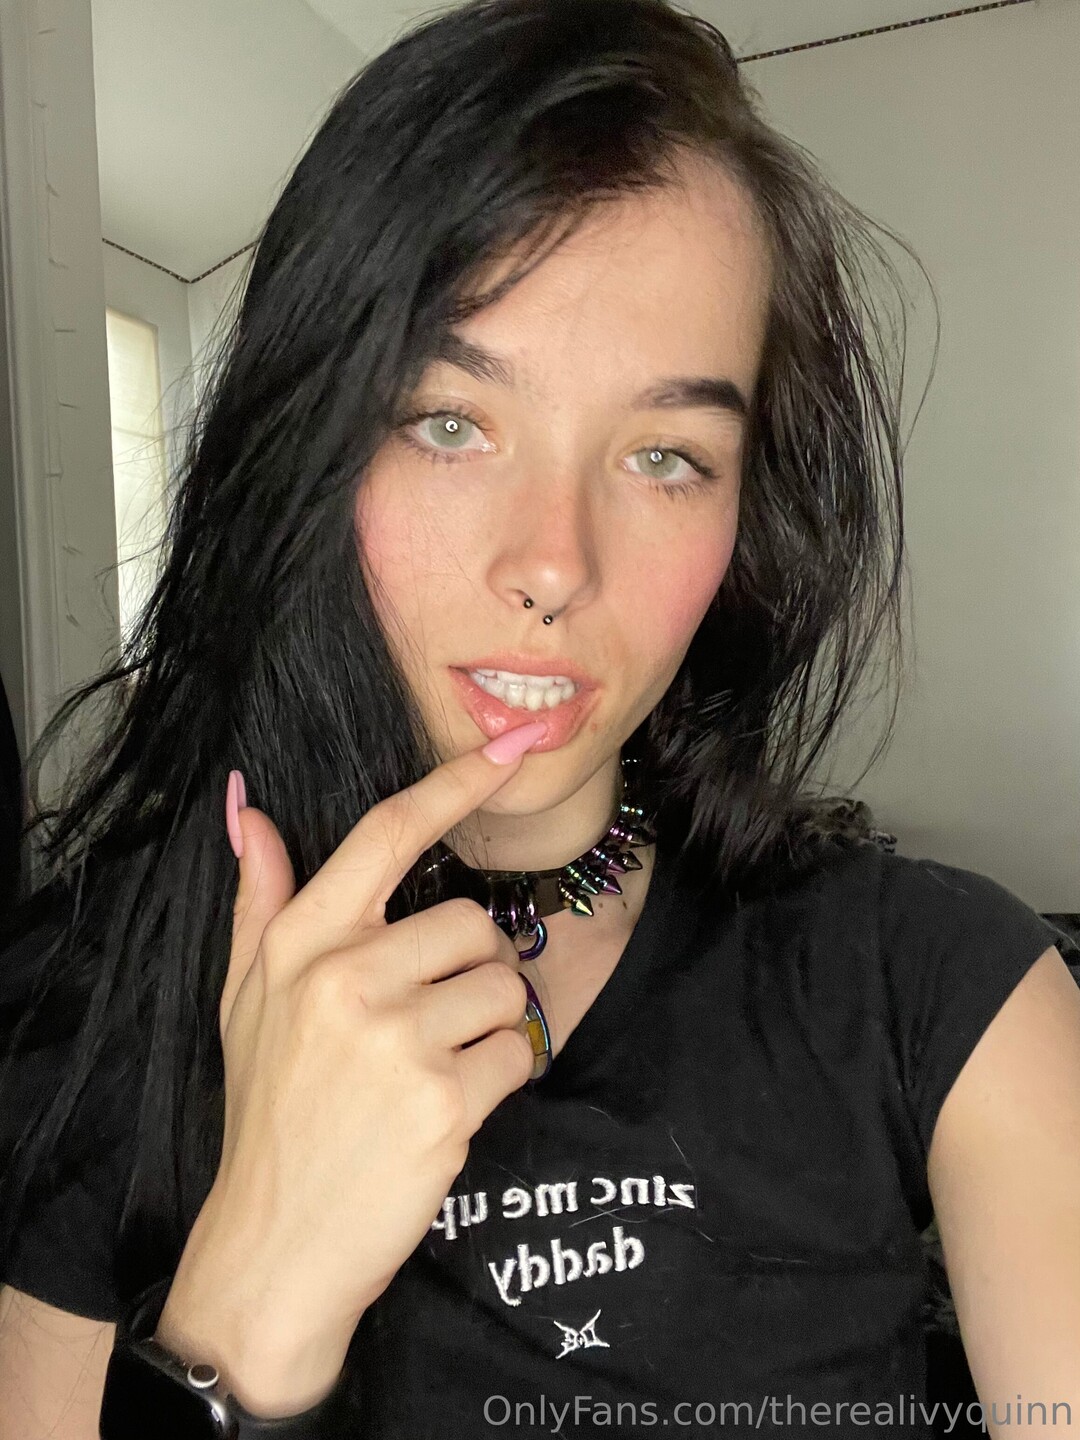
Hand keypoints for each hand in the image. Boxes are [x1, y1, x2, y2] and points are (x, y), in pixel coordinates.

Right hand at [157, 727, 543, 1414]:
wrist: (275, 1244)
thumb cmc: (269, 1112)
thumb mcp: (243, 998)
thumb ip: (259, 899)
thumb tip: (247, 807)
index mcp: (303, 941)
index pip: (388, 833)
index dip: (456, 781)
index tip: (513, 745)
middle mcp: (347, 976)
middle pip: (470, 922)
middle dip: (473, 968)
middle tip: (438, 1017)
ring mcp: (396, 1038)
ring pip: (504, 988)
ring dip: (491, 1026)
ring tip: (438, 1066)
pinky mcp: (443, 1099)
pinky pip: (518, 1053)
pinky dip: (503, 1078)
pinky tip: (452, 1107)